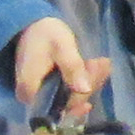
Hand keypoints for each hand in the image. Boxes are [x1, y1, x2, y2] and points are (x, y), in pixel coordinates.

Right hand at [11, 17, 93, 132]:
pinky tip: (97, 65)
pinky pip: (71, 90)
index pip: (60, 108)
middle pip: (69, 103)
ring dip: (89, 80)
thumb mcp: (61, 45)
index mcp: (31, 91)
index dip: (80, 98)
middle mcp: (34, 100)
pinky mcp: (50, 91)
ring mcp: (42, 96)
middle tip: (103, 63)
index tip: (94, 81)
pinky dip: (85, 79)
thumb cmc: (44, 34)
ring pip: (72, 97)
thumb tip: (85, 89)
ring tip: (103, 62)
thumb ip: (71, 66)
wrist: (33, 26)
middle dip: (88, 83)